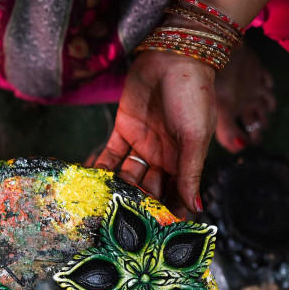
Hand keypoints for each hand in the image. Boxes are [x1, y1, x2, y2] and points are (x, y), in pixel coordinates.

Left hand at [95, 50, 216, 213]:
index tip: (155, 232)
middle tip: (122, 223)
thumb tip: (197, 208)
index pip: (174, 194)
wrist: (174, 57)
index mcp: (184, 161)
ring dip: (116, 189)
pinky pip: (110, 154)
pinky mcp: (123, 130)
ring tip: (103, 207)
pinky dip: (101, 168)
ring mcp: (142, 144)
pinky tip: (91, 182)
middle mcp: (163, 157)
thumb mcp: (196, 137)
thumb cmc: (193, 95)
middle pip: (148, 188)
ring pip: (127, 175)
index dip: (165, 212)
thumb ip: (191, 172)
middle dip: (137, 204)